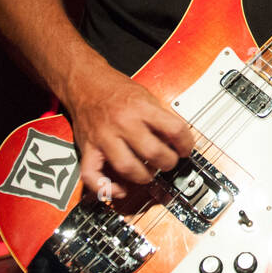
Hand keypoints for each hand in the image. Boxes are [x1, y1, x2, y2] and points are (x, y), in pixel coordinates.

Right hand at [65, 68, 196, 199]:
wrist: (85, 82)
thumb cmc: (115, 89)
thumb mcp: (145, 95)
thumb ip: (160, 117)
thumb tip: (178, 139)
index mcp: (140, 107)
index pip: (174, 129)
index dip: (186, 143)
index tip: (185, 149)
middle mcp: (122, 122)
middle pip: (153, 152)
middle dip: (167, 163)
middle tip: (168, 162)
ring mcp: (104, 137)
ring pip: (127, 167)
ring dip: (144, 177)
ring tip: (149, 173)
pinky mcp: (88, 149)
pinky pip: (93, 176)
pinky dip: (107, 188)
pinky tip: (120, 189)